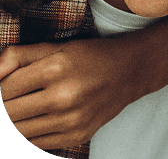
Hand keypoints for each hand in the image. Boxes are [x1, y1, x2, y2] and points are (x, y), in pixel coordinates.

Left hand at [0, 36, 147, 149]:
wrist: (131, 72)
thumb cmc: (91, 56)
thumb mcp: (57, 46)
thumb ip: (18, 55)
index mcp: (56, 68)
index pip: (4, 88)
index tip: (3, 87)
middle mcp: (63, 96)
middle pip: (8, 112)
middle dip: (4, 106)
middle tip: (12, 99)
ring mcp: (70, 120)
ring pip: (19, 131)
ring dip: (14, 121)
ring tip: (21, 109)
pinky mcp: (76, 136)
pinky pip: (36, 143)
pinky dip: (29, 134)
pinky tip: (34, 120)